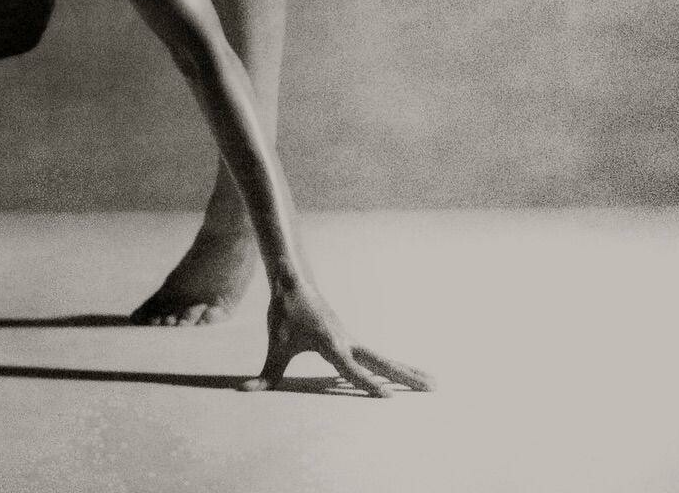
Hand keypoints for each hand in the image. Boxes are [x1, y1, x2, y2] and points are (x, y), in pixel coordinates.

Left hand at [249, 277, 431, 396]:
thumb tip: (243, 391)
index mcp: (330, 342)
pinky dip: (394, 366)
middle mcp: (346, 341)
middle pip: (381, 361)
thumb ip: (264, 372)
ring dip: (408, 370)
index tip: (388, 397)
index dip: (366, 383)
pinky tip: (408, 378)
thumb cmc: (284, 310)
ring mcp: (351, 340)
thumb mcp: (275, 341)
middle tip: (434, 386)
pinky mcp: (350, 342)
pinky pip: (376, 357)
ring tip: (435, 383)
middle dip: (405, 375)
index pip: (350, 368)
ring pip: (383, 358)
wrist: (293, 281)